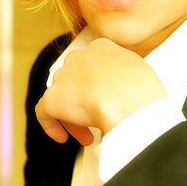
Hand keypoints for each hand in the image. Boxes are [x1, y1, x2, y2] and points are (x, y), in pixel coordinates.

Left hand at [35, 38, 167, 144]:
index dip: (98, 87)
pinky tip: (62, 137)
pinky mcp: (53, 98)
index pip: (94, 67)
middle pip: (76, 82)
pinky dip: (51, 125)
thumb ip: (127, 76)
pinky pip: (44, 112)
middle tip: (97, 121)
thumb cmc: (142, 89)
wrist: (128, 98)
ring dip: (74, 118)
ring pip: (62, 97)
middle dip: (85, 103)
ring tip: (88, 136)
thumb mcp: (141, 72)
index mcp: (102, 48)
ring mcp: (64, 77)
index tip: (107, 101)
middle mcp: (79, 58)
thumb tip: (125, 90)